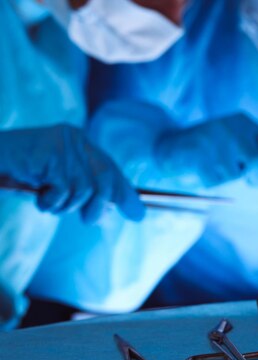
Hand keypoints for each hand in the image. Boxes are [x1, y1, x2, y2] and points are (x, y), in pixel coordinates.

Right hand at [0, 124, 144, 222]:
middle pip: (105, 179)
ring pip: (83, 189)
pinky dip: (50, 202)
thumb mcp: (58, 183)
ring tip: (48, 202)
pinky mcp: (50, 151)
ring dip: (65, 206)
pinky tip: (37, 197)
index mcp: (80, 142)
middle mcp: (76, 138)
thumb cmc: (18, 174)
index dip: (125, 193)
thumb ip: (85, 192)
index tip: (137, 214)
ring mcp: (63, 143)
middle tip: (88, 220)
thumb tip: (117, 211)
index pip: (111, 169)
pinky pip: (63, 189)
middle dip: (100, 206)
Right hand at [155, 112, 257, 186]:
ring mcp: (215, 143)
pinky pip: (217, 181)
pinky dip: (211, 180)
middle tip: (251, 179)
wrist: (167, 144)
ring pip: (237, 174)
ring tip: (213, 163)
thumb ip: (257, 151)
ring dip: (229, 176)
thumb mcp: (235, 140)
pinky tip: (200, 168)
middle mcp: (231, 129)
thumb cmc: (209, 146)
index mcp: (243, 122)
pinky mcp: (201, 159)